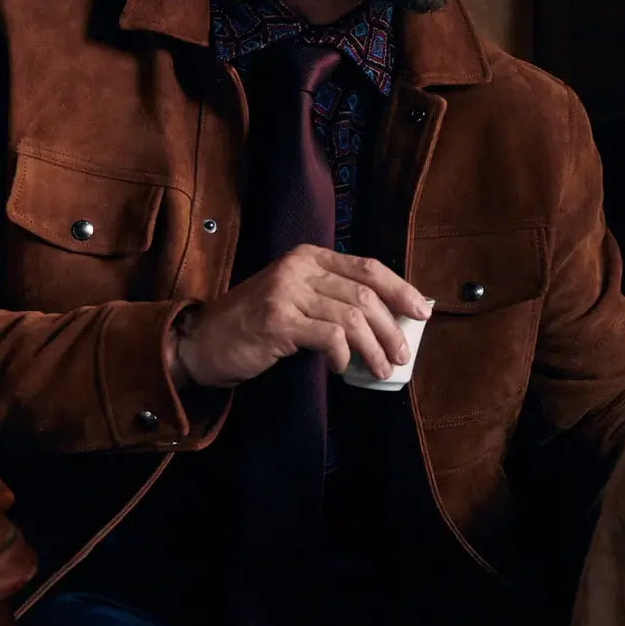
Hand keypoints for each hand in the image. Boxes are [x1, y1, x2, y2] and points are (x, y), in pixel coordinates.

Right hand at [165, 245, 431, 389]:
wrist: (203, 342)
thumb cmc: (256, 324)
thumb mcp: (296, 298)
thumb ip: (333, 298)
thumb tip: (389, 320)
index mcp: (308, 256)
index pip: (367, 267)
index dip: (400, 289)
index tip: (422, 311)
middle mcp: (298, 267)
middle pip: (364, 295)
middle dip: (391, 328)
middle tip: (402, 355)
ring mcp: (286, 291)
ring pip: (351, 318)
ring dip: (373, 349)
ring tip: (381, 369)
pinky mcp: (277, 320)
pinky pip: (328, 336)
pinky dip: (343, 355)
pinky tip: (342, 368)